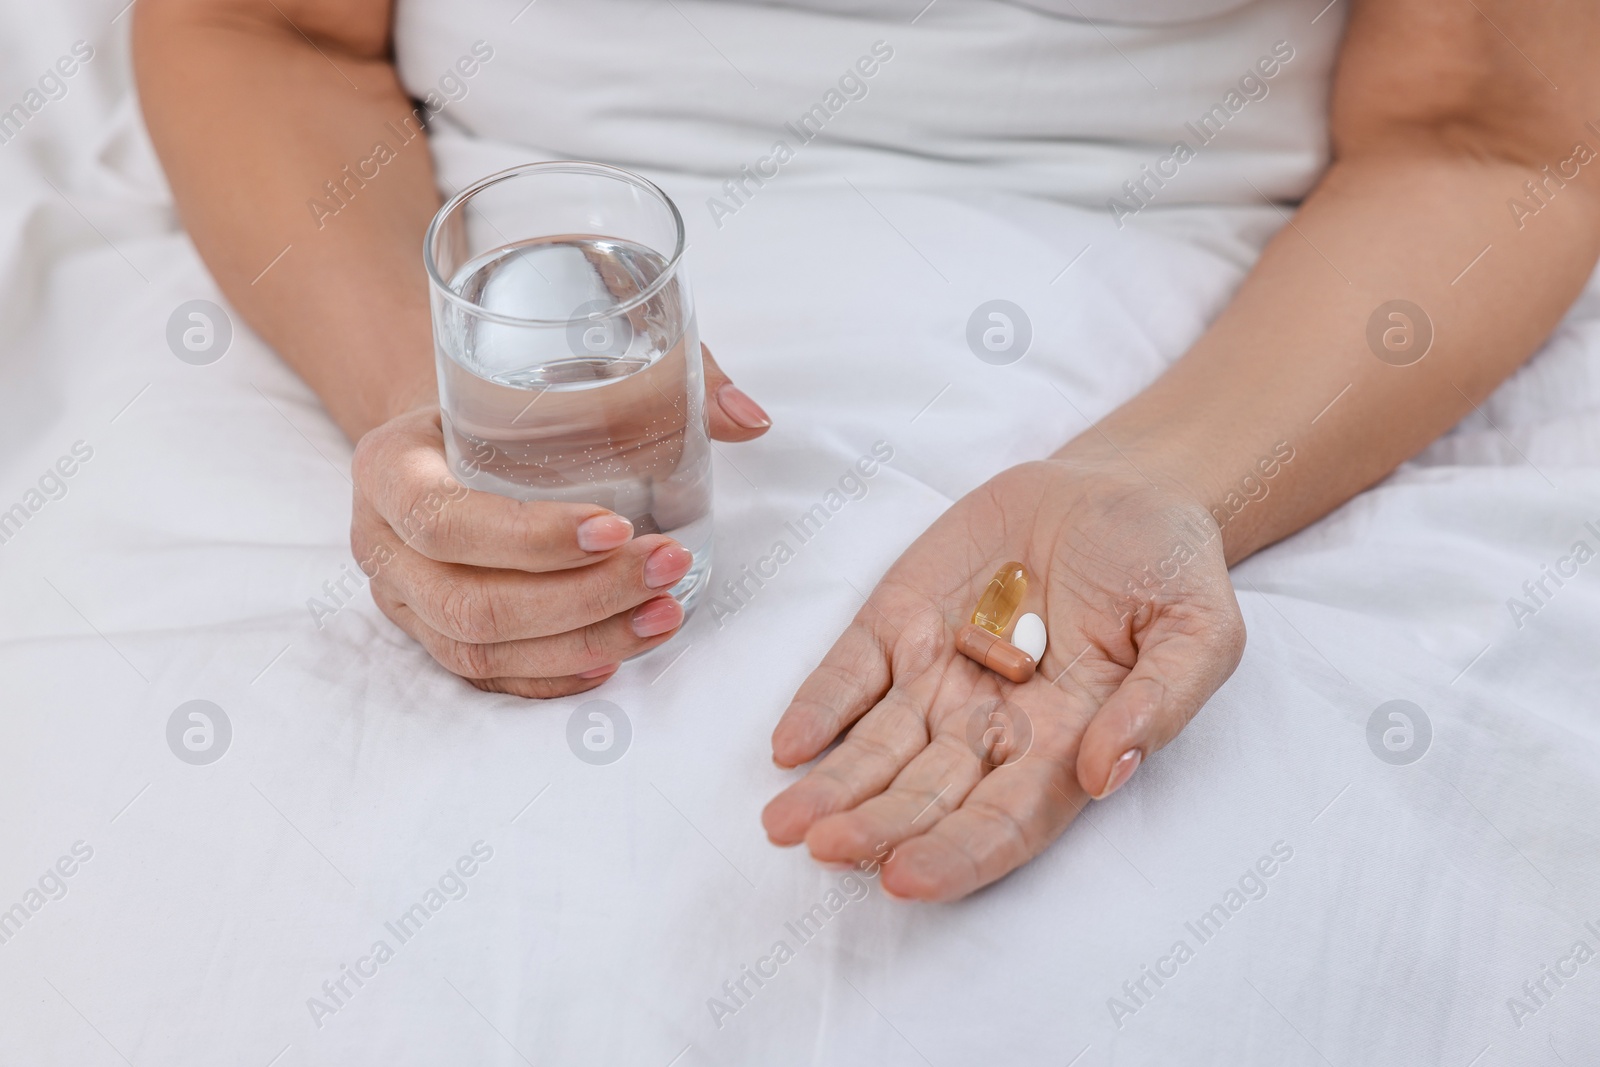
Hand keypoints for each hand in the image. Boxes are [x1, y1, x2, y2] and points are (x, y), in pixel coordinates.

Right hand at [350, 345, 768, 697]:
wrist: (447, 421)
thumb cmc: (507, 393)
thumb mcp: (561, 365)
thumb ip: (660, 378)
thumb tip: (750, 418)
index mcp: (389, 464)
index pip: (445, 519)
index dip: (531, 537)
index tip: (618, 528)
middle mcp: (381, 541)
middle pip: (469, 601)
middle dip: (580, 598)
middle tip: (666, 569)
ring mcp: (403, 600)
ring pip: (481, 648)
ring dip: (582, 640)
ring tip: (664, 615)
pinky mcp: (432, 635)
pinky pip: (488, 677)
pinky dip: (554, 674)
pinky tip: (617, 657)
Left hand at [761, 455, 1245, 900]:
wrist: (1117, 489)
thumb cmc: (1165, 567)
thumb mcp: (1199, 628)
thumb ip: (1159, 701)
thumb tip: (1102, 771)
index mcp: (1065, 745)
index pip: (1004, 822)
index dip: (955, 854)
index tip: (906, 878)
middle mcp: (991, 727)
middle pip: (925, 795)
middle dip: (875, 826)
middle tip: (825, 846)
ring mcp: (937, 675)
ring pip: (875, 748)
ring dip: (830, 787)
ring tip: (783, 823)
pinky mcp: (898, 623)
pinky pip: (849, 673)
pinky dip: (817, 708)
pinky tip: (788, 745)